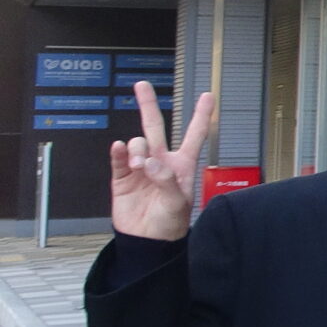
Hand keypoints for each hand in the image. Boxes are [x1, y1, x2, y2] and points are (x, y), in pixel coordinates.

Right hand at [108, 83, 212, 242]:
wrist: (147, 241)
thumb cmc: (170, 223)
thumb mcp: (178, 203)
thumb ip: (167, 181)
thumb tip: (149, 162)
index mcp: (182, 165)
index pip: (194, 135)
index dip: (201, 116)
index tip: (208, 95)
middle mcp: (161, 161)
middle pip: (155, 127)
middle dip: (148, 105)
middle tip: (142, 85)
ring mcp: (140, 167)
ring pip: (137, 142)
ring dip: (138, 148)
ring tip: (140, 166)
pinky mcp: (122, 177)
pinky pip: (118, 157)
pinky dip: (118, 151)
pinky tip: (119, 149)